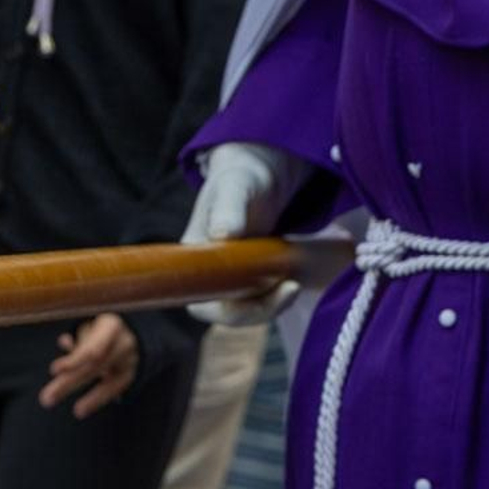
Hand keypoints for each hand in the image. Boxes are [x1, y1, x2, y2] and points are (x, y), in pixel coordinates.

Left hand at [39, 314, 138, 418]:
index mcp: (110, 325)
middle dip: (69, 382)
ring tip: (74, 411)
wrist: (130, 333)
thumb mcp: (88, 328)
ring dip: (90, 399)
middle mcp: (124, 343)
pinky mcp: (130, 375)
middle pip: (94, 366)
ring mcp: (130, 360)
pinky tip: (80, 411)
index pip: (91, 347)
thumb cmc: (98, 330)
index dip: (74, 359)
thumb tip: (65, 342)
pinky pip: (113, 391)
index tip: (53, 371)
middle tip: (46, 398)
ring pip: (108, 382)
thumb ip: (76, 340)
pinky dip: (96, 400)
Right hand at [182, 143, 310, 324]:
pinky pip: (265, 299)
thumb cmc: (241, 179)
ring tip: (295, 282)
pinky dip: (281, 294)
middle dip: (261, 308)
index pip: (203, 304)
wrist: (261, 176)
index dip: (231, 310)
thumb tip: (223, 233)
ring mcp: (232, 280)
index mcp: (193, 260)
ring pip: (250, 310)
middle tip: (292, 287)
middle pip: (229, 313)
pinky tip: (295, 278)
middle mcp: (208, 276)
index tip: (267, 290)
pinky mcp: (254, 280)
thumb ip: (229, 208)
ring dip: (274, 303)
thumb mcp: (234, 187)